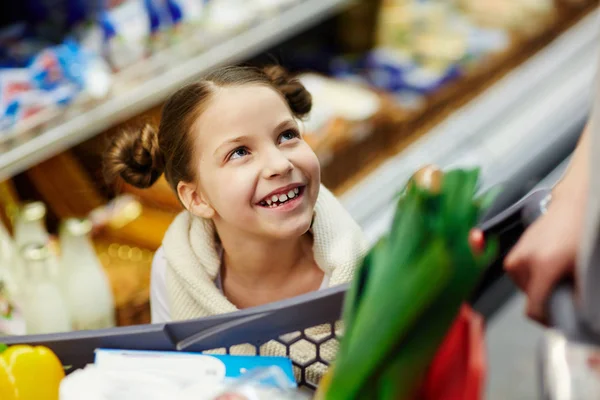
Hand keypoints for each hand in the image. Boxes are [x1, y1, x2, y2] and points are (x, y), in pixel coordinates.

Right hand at [504, 189, 584, 323]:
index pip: (533, 309)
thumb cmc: (583, 231)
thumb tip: (576, 314)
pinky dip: (534, 278)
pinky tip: (550, 267)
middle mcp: (523, 261)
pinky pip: (521, 276)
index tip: (560, 320)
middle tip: (567, 292)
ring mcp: (516, 256)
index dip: (547, 321)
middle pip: (530, 299)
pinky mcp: (514, 252)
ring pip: (525, 288)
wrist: (574, 204)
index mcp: (542, 265)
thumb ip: (580, 293)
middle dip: (547, 301)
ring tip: (559, 276)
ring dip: (540, 289)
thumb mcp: (586, 267)